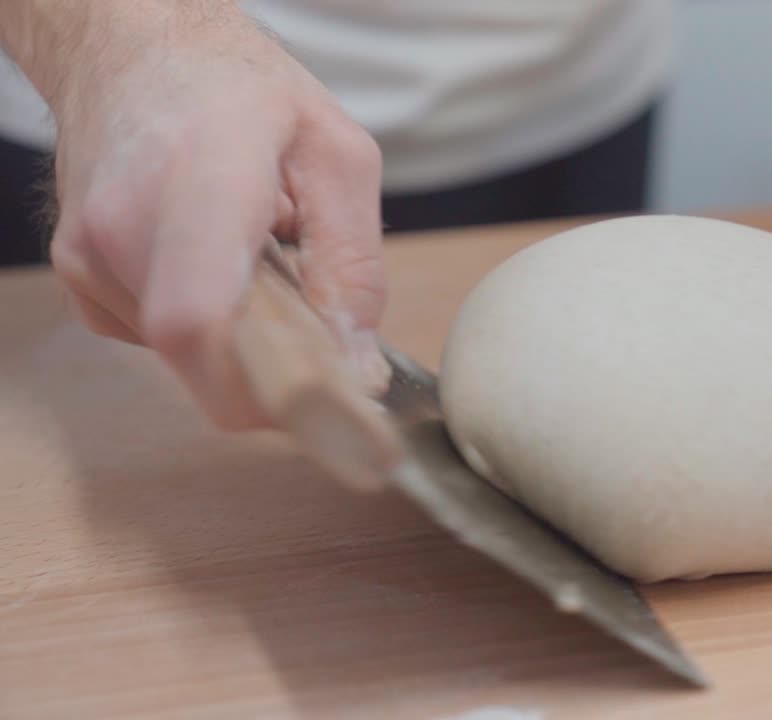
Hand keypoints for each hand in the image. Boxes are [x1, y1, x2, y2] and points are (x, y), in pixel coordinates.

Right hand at [46, 4, 387, 427]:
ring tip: (259, 260)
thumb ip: (354, 263)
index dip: (266, 385)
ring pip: (190, 359)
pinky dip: (210, 324)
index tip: (335, 398)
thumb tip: (358, 364)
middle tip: (322, 328)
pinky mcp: (81, 280)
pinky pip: (162, 343)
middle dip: (279, 371)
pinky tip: (218, 260)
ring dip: (245, 338)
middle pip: (205, 359)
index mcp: (197, 180)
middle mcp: (124, 228)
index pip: (200, 320)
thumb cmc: (240, 91)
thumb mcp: (336, 155)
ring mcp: (90, 258)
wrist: (131, 50)